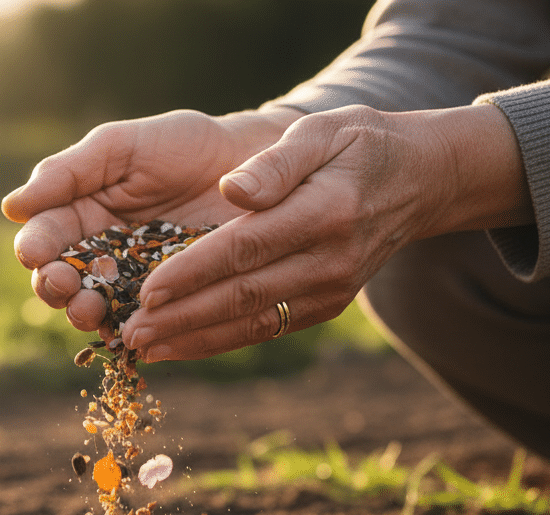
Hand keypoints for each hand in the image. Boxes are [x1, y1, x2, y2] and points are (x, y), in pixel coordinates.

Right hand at [1, 107, 299, 331]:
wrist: (251, 164)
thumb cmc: (182, 146)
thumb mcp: (121, 147)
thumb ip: (68, 172)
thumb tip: (11, 207)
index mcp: (80, 214)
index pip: (44, 237)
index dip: (34, 247)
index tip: (34, 251)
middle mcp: (100, 256)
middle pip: (62, 282)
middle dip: (54, 287)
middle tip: (59, 284)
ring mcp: (133, 285)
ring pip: (97, 310)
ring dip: (85, 314)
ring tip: (89, 310)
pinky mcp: (170, 306)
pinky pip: (144, 327)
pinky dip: (133, 334)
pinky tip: (130, 333)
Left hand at [119, 103, 532, 361]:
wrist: (419, 181)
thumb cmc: (357, 145)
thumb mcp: (323, 131)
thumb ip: (275, 161)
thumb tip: (231, 190)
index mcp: (325, 212)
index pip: (246, 249)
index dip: (194, 272)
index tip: (147, 289)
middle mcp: (330, 261)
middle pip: (243, 296)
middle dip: (182, 318)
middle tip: (129, 332)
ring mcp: (330, 290)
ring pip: (252, 323)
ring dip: (193, 340)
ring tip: (141, 348)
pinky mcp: (325, 307)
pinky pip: (265, 329)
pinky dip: (218, 341)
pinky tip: (177, 345)